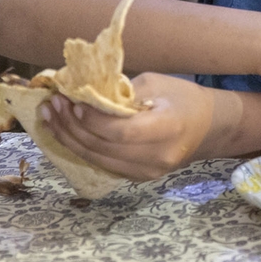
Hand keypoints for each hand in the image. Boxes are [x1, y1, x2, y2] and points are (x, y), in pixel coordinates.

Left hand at [40, 72, 215, 180]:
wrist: (208, 127)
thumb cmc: (184, 98)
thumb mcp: (157, 83)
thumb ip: (121, 92)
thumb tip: (83, 95)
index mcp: (168, 128)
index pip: (121, 131)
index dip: (91, 119)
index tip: (72, 101)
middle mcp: (157, 157)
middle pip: (103, 147)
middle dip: (72, 126)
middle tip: (53, 105)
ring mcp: (147, 171)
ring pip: (97, 159)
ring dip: (70, 139)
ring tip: (51, 117)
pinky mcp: (138, 177)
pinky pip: (103, 163)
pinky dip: (82, 148)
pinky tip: (67, 132)